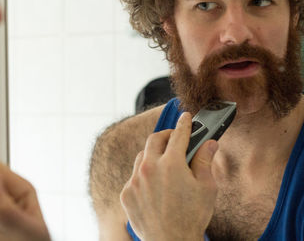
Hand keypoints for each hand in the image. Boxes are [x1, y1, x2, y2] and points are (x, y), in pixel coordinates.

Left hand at [120, 112, 217, 240]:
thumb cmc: (192, 217)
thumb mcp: (206, 188)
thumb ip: (205, 161)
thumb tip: (209, 143)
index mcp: (171, 164)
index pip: (178, 134)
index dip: (184, 124)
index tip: (186, 117)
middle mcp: (149, 168)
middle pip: (155, 139)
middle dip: (166, 135)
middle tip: (175, 138)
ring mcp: (135, 180)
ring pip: (142, 156)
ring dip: (154, 154)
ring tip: (165, 162)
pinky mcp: (126, 193)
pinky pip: (134, 176)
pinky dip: (144, 174)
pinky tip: (155, 185)